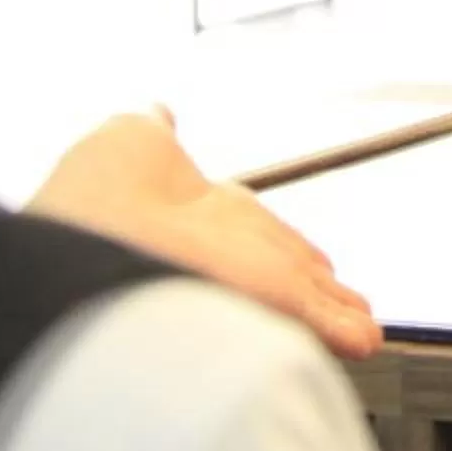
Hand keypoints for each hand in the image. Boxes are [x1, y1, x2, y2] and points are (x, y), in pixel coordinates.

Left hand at [26, 108, 382, 357]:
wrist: (89, 250)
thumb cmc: (93, 200)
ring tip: (361, 331)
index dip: (278, 245)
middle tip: (344, 303)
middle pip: (286, 272)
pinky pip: (318, 320)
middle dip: (316, 288)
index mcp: (198, 219)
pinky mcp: (276, 306)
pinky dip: (343, 329)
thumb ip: (153, 128)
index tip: (298, 257)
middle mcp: (227, 257)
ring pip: (306, 299)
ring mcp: (251, 284)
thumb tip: (157, 112)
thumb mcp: (127, 140)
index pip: (251, 234)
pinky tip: (362, 338)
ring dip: (335, 312)